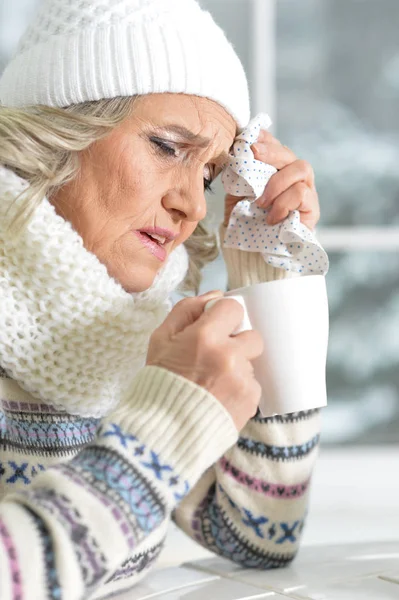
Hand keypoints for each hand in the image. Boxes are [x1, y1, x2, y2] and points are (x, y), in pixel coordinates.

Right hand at [146, 292, 263, 430]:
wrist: (164, 431)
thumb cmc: (159, 382)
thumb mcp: (161, 339)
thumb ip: (187, 310)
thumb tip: (215, 295)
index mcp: (205, 336)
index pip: (233, 308)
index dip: (223, 317)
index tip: (214, 329)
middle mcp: (229, 356)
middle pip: (252, 336)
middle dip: (237, 344)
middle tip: (215, 359)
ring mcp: (243, 380)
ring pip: (251, 363)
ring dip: (237, 368)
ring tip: (212, 384)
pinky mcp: (251, 401)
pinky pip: (252, 385)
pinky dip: (238, 389)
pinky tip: (218, 398)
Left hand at [224, 130, 319, 229]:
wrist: (254, 251)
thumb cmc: (247, 222)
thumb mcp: (238, 194)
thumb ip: (240, 175)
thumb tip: (237, 152)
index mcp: (275, 170)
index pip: (275, 145)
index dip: (265, 138)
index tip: (250, 139)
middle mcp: (293, 177)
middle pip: (289, 153)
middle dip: (271, 151)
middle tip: (254, 154)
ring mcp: (306, 190)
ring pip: (301, 168)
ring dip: (277, 183)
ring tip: (261, 203)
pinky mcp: (312, 209)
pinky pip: (302, 193)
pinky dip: (283, 203)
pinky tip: (271, 217)